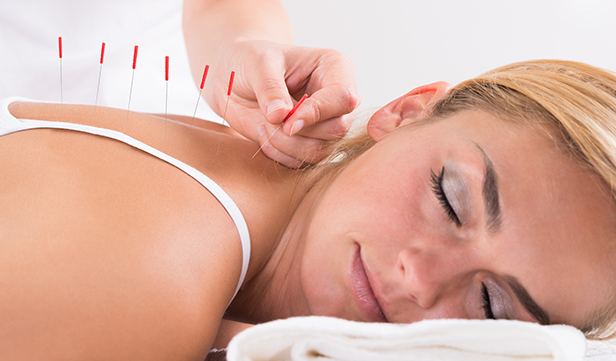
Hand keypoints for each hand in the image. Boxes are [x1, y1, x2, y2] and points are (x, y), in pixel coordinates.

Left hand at [204, 39, 359, 167]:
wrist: (234, 79)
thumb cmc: (250, 60)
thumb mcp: (257, 65)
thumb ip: (271, 89)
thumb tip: (282, 116)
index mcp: (335, 68)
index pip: (344, 97)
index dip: (318, 113)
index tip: (287, 122)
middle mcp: (337, 98)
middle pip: (338, 128)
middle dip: (299, 132)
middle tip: (268, 120)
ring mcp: (326, 123)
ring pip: (321, 150)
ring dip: (286, 145)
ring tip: (263, 124)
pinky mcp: (311, 142)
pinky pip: (303, 161)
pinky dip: (279, 153)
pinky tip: (264, 134)